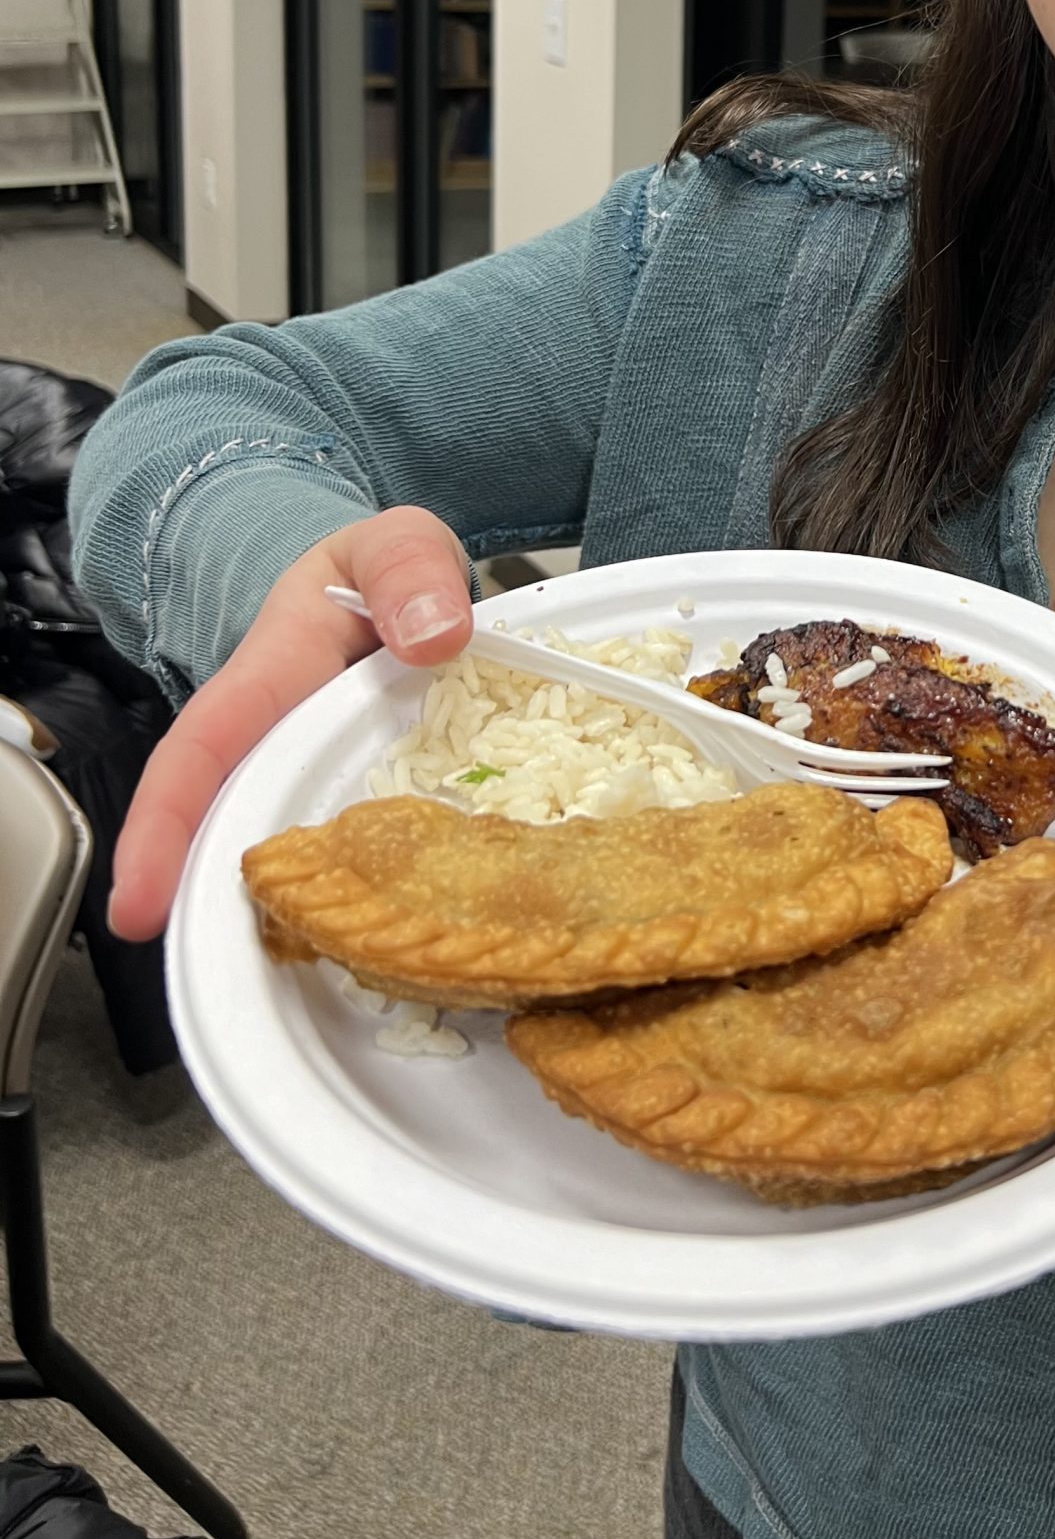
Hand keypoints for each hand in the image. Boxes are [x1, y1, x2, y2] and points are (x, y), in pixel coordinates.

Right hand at [107, 505, 471, 942]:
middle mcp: (282, 746)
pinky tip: (395, 957)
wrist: (406, 588)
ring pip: (294, 862)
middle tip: (214, 984)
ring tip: (295, 996)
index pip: (203, 751)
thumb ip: (409, 567)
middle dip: (211, 909)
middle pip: (230, 832)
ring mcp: (322, 783)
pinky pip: (360, 863)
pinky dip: (365, 907)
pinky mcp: (366, 808)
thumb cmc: (385, 572)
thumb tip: (434, 635)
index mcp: (271, 679)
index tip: (137, 903)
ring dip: (290, 922)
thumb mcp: (396, 542)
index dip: (165, 826)